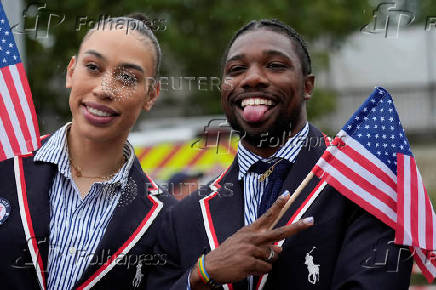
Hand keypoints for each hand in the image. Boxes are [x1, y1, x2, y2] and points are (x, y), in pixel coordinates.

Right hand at [190, 193, 313, 287]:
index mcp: (250, 230)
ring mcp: (252, 249)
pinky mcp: (250, 262)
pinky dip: (260, 270)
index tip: (287, 195)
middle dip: (297, 227)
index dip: (278, 205)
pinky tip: (249, 268)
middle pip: (280, 232)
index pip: (267, 215)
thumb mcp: (241, 241)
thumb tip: (279, 249)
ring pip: (274, 255)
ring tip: (252, 261)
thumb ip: (261, 243)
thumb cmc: (228, 253)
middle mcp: (253, 237)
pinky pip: (267, 268)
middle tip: (311, 221)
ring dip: (266, 261)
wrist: (212, 266)